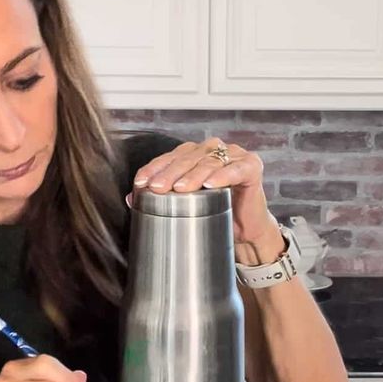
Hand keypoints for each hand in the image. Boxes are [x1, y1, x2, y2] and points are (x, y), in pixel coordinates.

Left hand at [129, 137, 279, 247]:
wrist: (245, 231)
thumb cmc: (217, 214)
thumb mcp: (185, 206)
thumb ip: (160, 197)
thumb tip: (131, 198)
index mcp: (196, 154)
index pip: (171, 157)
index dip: (155, 168)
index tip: (141, 182)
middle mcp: (214, 150)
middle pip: (188, 157)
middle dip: (170, 173)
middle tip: (157, 187)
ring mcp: (234, 155)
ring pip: (209, 162)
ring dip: (193, 175)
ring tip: (180, 188)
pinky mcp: (251, 166)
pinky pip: (235, 169)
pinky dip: (222, 176)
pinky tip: (211, 185)